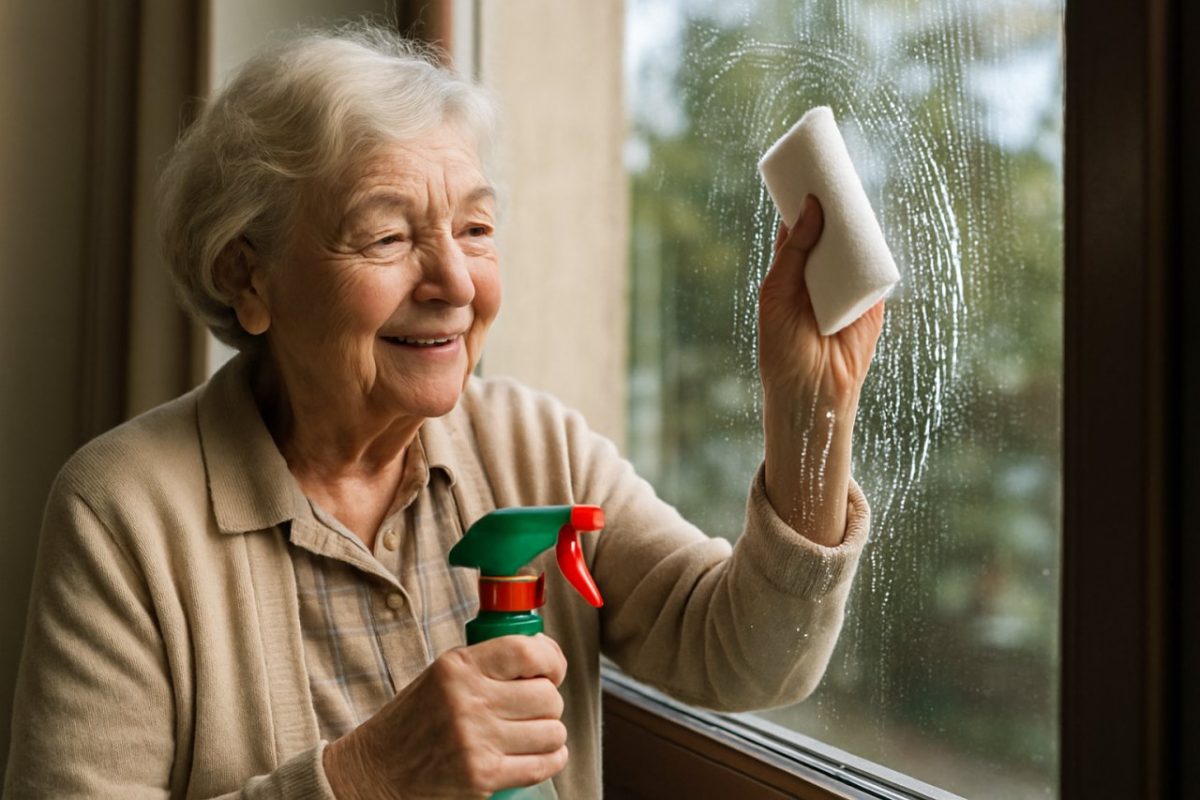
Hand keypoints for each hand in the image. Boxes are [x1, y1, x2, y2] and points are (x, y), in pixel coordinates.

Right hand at [323, 634, 568, 798]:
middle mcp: (467, 701)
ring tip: (530, 733)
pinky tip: (540, 754)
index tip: (552, 670)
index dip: (552, 660)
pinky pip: (543, 764)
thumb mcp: (444, 675)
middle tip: (532, 708)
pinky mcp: (482, 777)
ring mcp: (475, 741)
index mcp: (458, 667)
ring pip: (552, 731)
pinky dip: (551, 759)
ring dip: (549, 733)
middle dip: (549, 702)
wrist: (377, 769)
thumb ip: (490, 663)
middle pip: (547, 696)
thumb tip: (548, 655)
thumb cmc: (416, 719)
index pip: (526, 651)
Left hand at [757, 195, 883, 545]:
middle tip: (832, 169)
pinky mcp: (871, 299)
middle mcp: (818, 274)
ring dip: (854, 220)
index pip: (798, 227)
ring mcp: (846, 285)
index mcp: (791, 272)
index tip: (804, 170)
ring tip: (851, 186)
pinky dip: (875, 246)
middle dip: (831, 202)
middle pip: (829, 229)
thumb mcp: (777, 292)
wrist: (811, 390)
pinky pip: (875, 267)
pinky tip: (871, 222)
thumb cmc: (782, 346)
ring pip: (853, 245)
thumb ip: (794, 251)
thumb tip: (814, 206)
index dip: (802, 200)